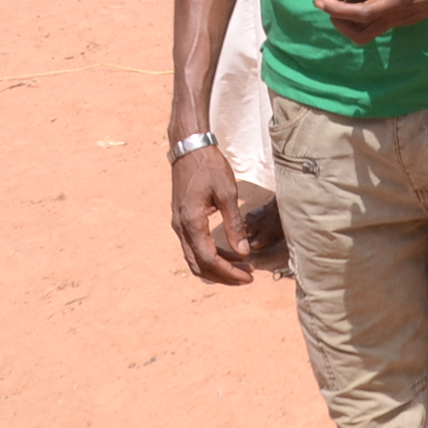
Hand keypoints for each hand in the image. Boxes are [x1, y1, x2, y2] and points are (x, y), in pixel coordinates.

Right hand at [170, 143, 251, 284]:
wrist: (190, 149)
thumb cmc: (210, 168)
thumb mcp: (227, 193)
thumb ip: (235, 224)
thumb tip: (244, 252)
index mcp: (191, 222)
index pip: (209, 259)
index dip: (228, 272)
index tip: (248, 276)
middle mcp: (181, 228)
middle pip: (199, 264)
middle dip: (223, 275)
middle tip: (247, 277)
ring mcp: (179, 225)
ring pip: (195, 258)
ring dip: (217, 267)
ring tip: (243, 267)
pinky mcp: (182, 220)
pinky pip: (194, 246)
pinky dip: (211, 254)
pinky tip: (232, 252)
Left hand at [314, 0, 427, 44]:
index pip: (361, 13)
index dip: (337, 10)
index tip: (319, 1)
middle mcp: (402, 14)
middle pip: (362, 31)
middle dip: (340, 21)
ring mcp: (408, 17)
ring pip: (372, 29)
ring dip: (353, 17)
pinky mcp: (412, 14)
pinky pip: (383, 21)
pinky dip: (368, 12)